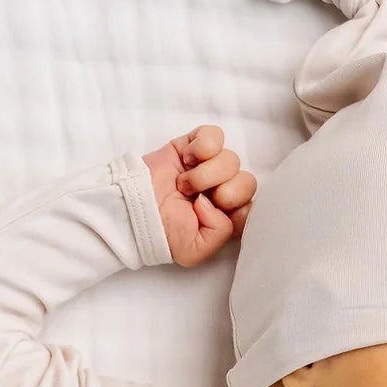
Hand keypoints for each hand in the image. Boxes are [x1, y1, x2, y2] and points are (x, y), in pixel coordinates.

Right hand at [142, 125, 255, 266]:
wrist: (133, 208)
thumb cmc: (161, 232)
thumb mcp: (194, 251)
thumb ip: (220, 234)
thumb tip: (215, 201)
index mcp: (227, 217)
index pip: (253, 207)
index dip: (238, 209)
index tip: (214, 214)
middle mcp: (222, 190)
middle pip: (247, 182)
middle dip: (224, 192)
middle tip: (198, 199)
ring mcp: (210, 167)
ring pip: (232, 160)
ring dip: (206, 174)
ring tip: (183, 184)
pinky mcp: (194, 146)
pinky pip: (215, 135)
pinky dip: (203, 146)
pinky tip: (187, 160)